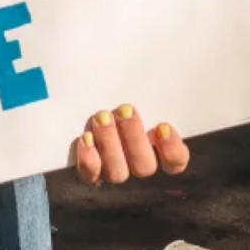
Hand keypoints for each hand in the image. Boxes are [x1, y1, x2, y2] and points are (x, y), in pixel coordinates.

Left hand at [70, 103, 188, 184]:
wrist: (73, 107)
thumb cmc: (113, 97)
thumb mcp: (135, 94)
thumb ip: (147, 94)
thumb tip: (160, 74)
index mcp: (158, 150)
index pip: (175, 162)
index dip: (173, 150)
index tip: (163, 127)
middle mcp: (137, 166)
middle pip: (144, 165)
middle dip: (134, 136)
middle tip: (125, 110)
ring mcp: (113, 172)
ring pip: (118, 172)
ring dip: (110, 143)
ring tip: (102, 117)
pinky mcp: (90, 174)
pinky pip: (91, 176)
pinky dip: (89, 160)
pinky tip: (85, 139)